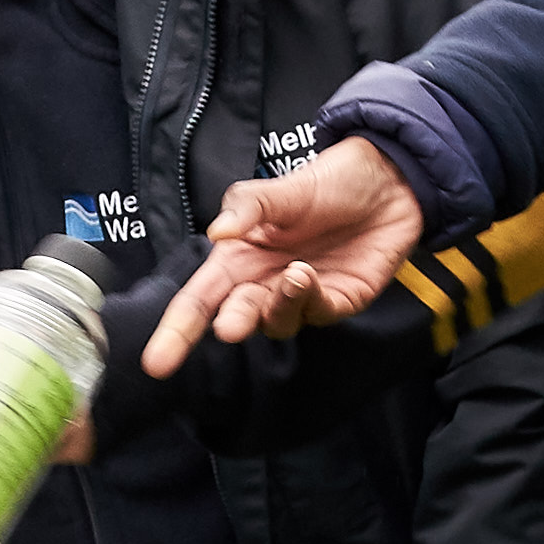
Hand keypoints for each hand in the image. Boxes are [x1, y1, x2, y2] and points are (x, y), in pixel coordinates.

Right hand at [142, 139, 425, 375]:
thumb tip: (217, 233)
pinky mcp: (339, 301)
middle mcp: (264, 283)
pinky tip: (307, 275)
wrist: (387, 180)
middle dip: (229, 327)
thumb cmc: (326, 183)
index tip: (156, 363)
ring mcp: (301, 296)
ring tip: (289, 277)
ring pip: (276, 321)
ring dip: (275, 307)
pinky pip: (317, 312)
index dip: (176, 332)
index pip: (199, 301)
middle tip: (227, 329)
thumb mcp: (278, 189)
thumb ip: (247, 207)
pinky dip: (308, 299)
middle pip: (233, 318)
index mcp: (238, 259)